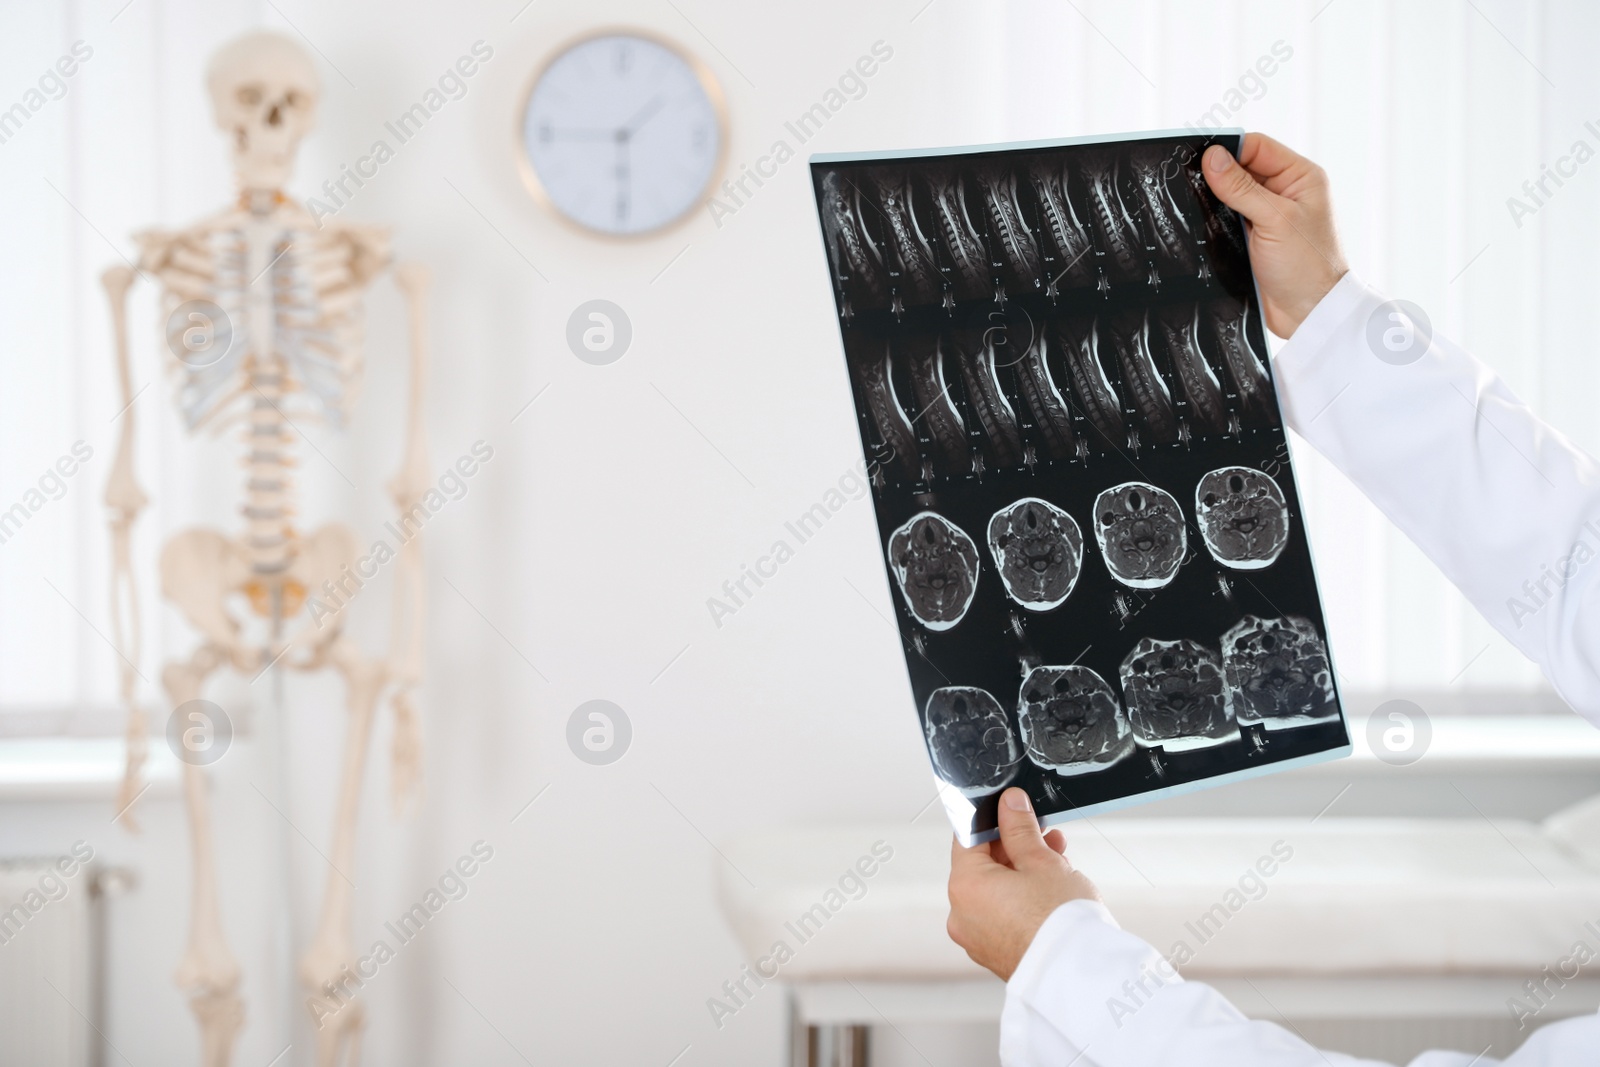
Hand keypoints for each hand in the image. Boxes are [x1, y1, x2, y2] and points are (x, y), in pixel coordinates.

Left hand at [946, 787, 1100, 980]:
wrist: (1081, 976)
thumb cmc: (1060, 922)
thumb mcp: (1042, 861)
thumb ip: (1020, 828)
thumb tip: (1010, 804)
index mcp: (964, 886)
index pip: (968, 838)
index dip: (993, 819)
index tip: (1014, 810)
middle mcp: (962, 915)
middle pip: (983, 865)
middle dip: (1016, 846)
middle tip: (1045, 835)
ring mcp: (977, 938)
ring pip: (996, 890)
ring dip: (1023, 871)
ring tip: (1058, 860)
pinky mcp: (995, 954)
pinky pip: (1002, 915)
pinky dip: (1021, 899)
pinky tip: (1050, 889)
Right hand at [1202, 133, 1348, 338]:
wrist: (1309, 314)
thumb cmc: (1307, 266)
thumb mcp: (1274, 220)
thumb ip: (1241, 188)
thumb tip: (1212, 157)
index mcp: (1300, 177)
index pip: (1257, 147)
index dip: (1229, 150)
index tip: (1199, 159)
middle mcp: (1284, 192)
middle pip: (1240, 169)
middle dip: (1216, 176)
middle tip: (1189, 181)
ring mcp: (1267, 216)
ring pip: (1230, 195)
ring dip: (1212, 200)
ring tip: (1193, 204)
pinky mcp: (1252, 238)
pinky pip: (1226, 219)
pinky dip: (1212, 220)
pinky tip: (1199, 223)